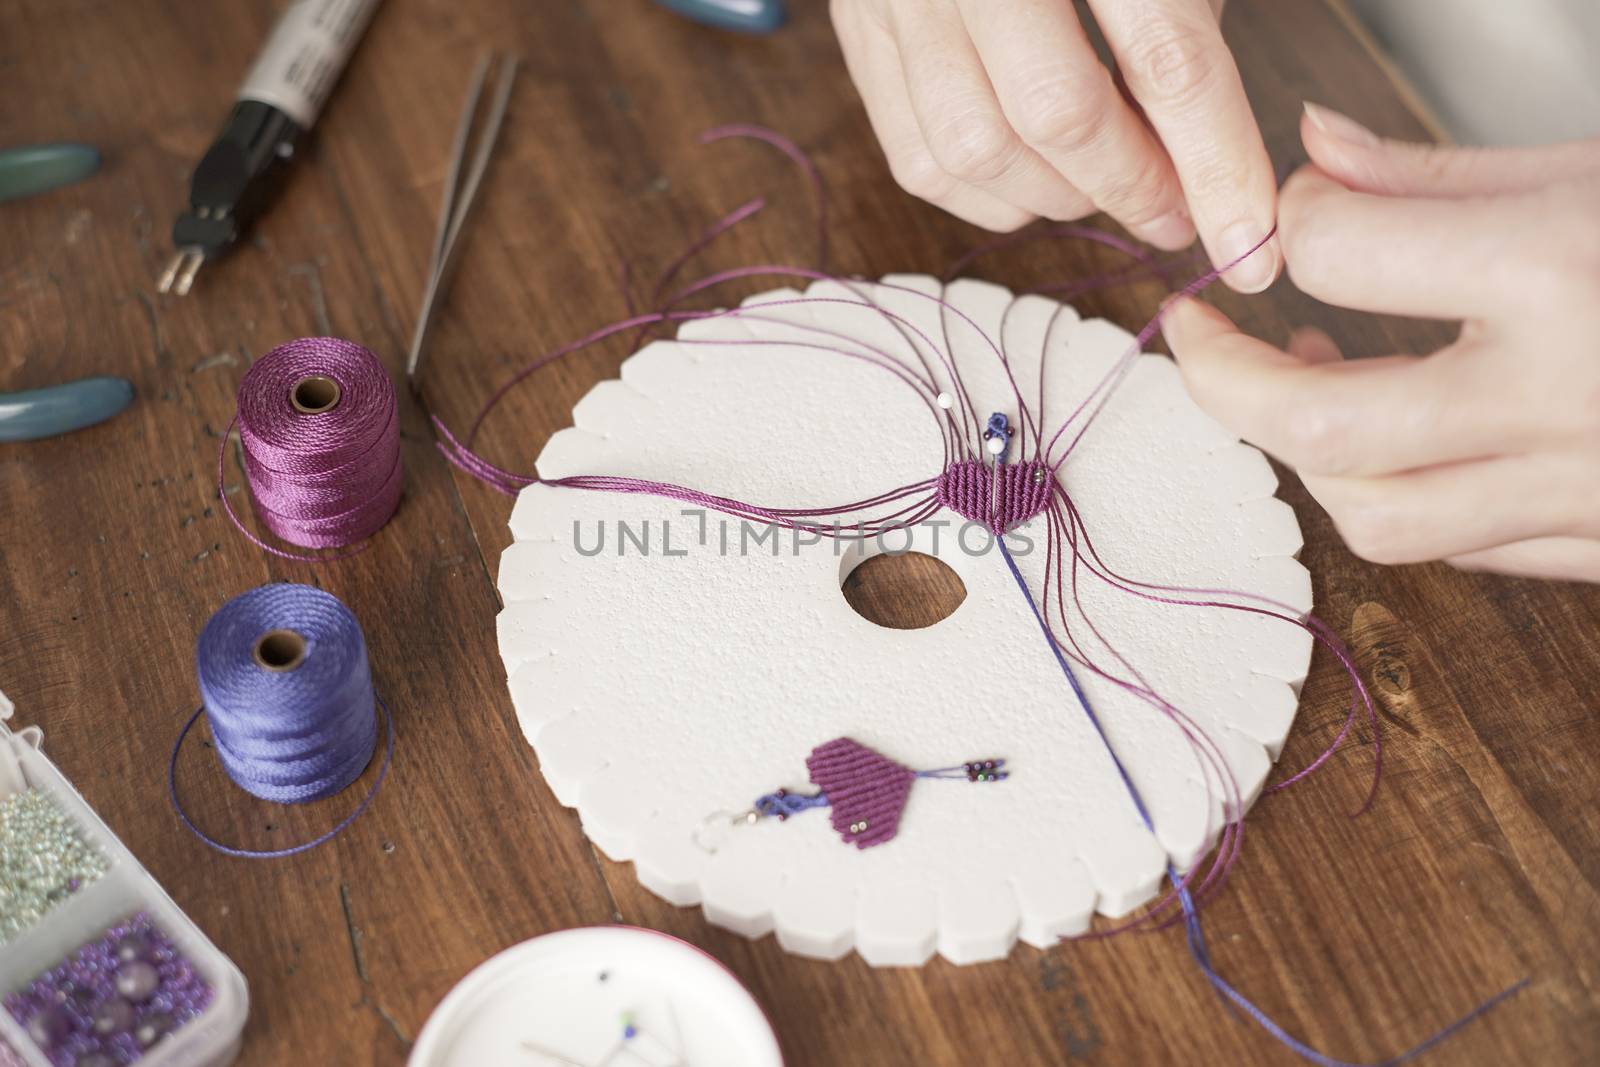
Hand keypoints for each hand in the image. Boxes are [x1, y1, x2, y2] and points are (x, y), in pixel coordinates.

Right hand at [830, 0, 1279, 290]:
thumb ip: (1183, 13)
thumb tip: (1208, 151)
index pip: (1166, 57)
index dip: (1216, 163)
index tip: (1248, 238)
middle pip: (1056, 117)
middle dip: (1130, 188)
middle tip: (1177, 212)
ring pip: (975, 151)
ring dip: (1056, 197)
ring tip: (1104, 186)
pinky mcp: (858, 25)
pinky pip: (915, 153)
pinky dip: (983, 194)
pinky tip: (1032, 180)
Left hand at [1165, 105, 1599, 581]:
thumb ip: (1441, 174)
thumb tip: (1313, 148)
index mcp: (1560, 275)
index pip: (1334, 249)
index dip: (1290, 218)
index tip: (1300, 207)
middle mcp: (1561, 400)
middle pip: (1316, 424)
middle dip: (1222, 377)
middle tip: (1196, 328)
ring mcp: (1585, 490)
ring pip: (1374, 515)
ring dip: (1303, 456)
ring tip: (1297, 379)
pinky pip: (1461, 550)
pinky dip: (1396, 498)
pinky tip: (1393, 440)